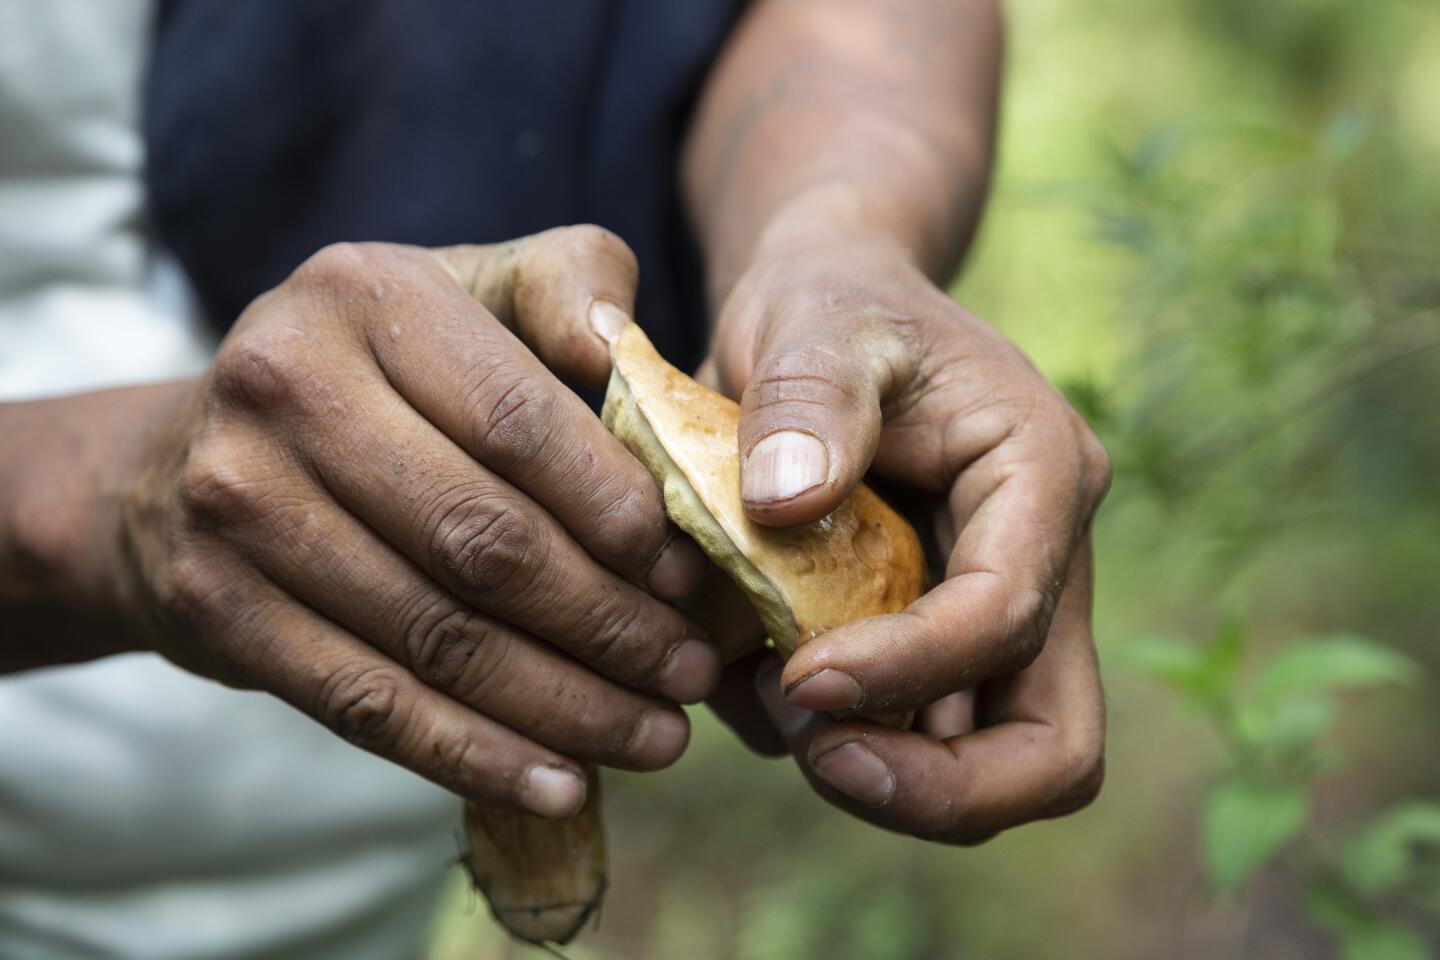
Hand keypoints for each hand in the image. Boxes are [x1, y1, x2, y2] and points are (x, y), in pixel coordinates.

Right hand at [112, 227, 716, 817]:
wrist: (192, 458)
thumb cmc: (378, 373)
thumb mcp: (466, 291)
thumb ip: (563, 287)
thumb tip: (624, 349)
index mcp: (363, 295)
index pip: (518, 421)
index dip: (618, 510)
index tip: (693, 574)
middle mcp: (284, 387)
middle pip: (483, 539)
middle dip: (611, 622)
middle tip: (693, 669)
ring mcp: (238, 504)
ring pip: (436, 634)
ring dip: (564, 704)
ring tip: (657, 734)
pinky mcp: (216, 607)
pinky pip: (366, 704)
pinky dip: (473, 756)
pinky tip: (560, 785)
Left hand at [703, 234, 1109, 842]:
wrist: (826, 311)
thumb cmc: (831, 301)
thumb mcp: (815, 315)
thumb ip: (807, 395)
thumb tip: (788, 505)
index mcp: (1039, 479)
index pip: (1008, 618)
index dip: (907, 672)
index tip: (795, 676)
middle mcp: (1038, 563)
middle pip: (1050, 748)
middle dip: (937, 787)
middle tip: (817, 752)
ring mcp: (989, 613)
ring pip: (979, 761)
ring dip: (870, 766)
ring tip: (759, 693)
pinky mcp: (930, 640)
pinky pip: (898, 735)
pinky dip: (819, 733)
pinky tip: (742, 672)